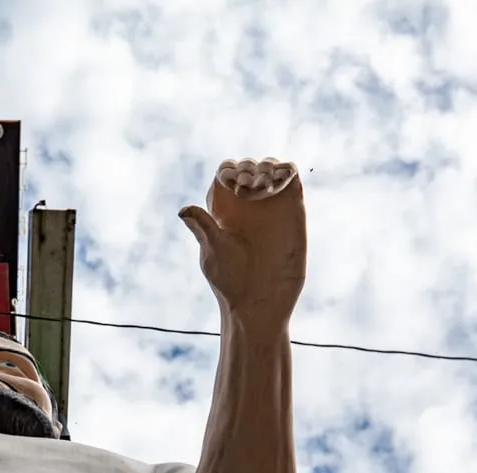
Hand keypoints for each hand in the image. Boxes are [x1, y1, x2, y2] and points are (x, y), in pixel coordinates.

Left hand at [179, 158, 306, 327]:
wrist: (261, 303)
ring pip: (270, 169)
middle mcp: (247, 206)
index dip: (229, 170)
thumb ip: (203, 227)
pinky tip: (279, 183)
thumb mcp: (214, 252)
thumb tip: (183, 210)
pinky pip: (291, 179)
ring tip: (263, 187)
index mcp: (224, 211)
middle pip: (248, 167)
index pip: (225, 174)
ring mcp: (271, 206)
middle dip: (248, 168)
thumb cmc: (231, 281)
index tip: (232, 186)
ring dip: (267, 167)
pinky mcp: (293, 210)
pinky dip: (287, 170)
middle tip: (248, 188)